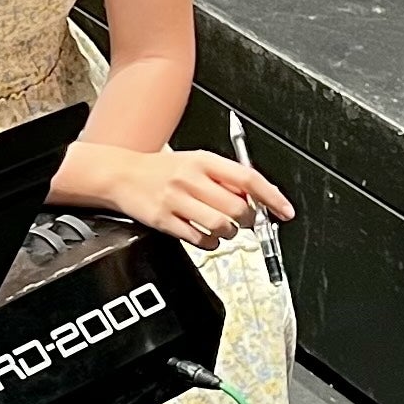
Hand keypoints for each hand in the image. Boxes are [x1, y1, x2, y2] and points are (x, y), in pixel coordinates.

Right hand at [107, 148, 293, 246]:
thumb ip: (225, 178)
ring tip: (222, 228)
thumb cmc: (161, 170)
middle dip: (248, 220)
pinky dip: (209, 242)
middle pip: (238, 208)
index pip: (248, 179)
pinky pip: (199, 239)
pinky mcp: (164, 220)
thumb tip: (257, 199)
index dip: (272, 197)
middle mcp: (190, 179)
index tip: (284, 211)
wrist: (119, 175)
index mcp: (203, 161)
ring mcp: (176, 200)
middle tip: (244, 220)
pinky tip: (205, 234)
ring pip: (222, 226)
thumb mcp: (194, 162)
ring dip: (229, 232)